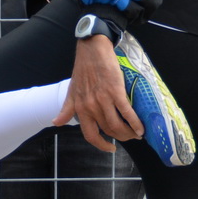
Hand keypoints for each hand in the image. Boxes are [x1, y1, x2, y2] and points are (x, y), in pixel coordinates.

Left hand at [54, 34, 141, 153]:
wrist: (92, 50)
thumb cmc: (82, 70)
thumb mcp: (71, 91)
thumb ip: (66, 109)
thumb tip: (56, 122)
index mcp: (80, 109)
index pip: (90, 135)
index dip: (101, 145)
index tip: (110, 148)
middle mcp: (91, 107)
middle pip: (108, 131)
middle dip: (121, 137)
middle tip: (129, 137)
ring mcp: (103, 100)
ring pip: (118, 125)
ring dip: (129, 133)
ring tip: (136, 134)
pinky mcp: (116, 92)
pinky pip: (127, 112)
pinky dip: (135, 123)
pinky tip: (141, 128)